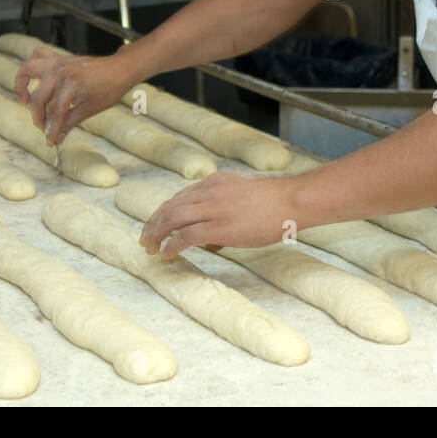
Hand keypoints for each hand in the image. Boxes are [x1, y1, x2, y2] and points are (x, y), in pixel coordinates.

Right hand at [15, 47, 133, 146]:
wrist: (120, 69)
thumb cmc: (110, 88)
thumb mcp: (90, 109)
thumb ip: (69, 122)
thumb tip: (56, 137)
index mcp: (71, 84)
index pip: (55, 111)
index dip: (51, 129)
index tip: (50, 140)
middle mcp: (61, 71)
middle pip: (40, 97)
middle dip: (39, 116)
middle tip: (44, 128)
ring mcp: (58, 62)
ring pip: (29, 68)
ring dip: (22, 84)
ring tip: (27, 100)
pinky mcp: (59, 58)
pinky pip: (39, 55)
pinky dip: (32, 66)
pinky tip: (34, 81)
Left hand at [139, 172, 301, 259]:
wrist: (291, 200)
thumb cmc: (275, 201)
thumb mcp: (243, 194)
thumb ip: (224, 207)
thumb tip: (211, 240)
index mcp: (214, 182)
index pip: (179, 197)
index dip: (163, 212)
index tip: (156, 225)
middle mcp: (209, 192)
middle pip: (170, 207)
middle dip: (153, 224)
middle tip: (145, 239)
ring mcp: (213, 209)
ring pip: (172, 220)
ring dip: (157, 235)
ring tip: (150, 248)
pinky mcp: (219, 227)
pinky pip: (185, 237)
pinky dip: (172, 246)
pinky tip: (167, 255)